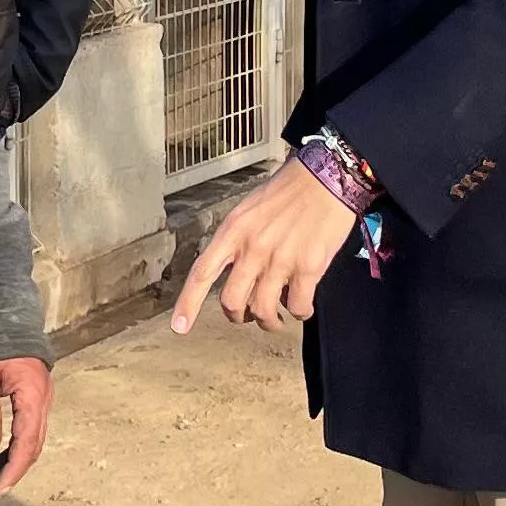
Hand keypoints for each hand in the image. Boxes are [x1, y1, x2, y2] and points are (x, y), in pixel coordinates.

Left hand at [0, 356, 52, 500]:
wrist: (1, 310)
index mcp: (33, 396)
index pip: (27, 443)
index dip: (13, 470)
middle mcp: (42, 401)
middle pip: (31, 447)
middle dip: (10, 473)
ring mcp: (38, 399)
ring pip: (28, 440)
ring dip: (8, 462)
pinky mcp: (30, 397)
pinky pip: (25, 429)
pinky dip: (10, 446)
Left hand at [171, 159, 358, 334]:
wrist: (326, 179)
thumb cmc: (288, 191)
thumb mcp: (249, 209)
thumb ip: (238, 240)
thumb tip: (237, 272)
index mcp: (233, 231)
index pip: (202, 272)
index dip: (188, 303)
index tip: (179, 327)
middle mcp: (252, 248)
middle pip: (232, 301)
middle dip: (237, 316)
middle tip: (246, 316)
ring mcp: (280, 260)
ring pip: (263, 310)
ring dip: (269, 321)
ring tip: (276, 319)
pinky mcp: (308, 267)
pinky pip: (297, 306)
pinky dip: (298, 313)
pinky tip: (301, 307)